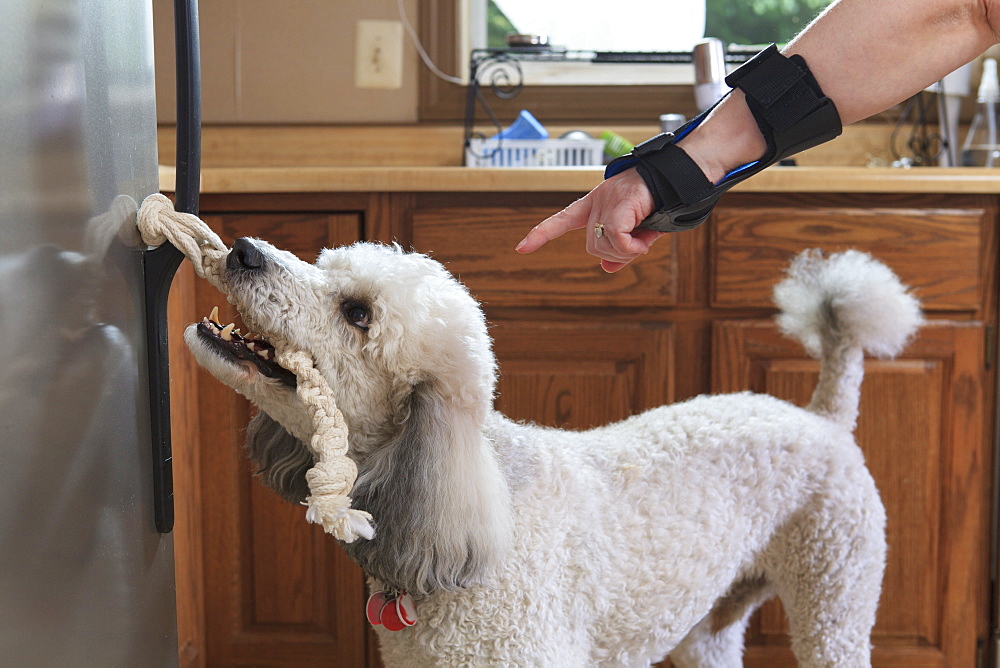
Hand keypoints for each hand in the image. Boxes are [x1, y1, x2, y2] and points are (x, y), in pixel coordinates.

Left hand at [514, 168, 661, 272]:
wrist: (676, 177)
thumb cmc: (658, 200)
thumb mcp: (636, 229)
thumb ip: (620, 249)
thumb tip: (606, 269)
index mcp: (596, 204)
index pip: (562, 219)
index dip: (542, 233)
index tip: (522, 248)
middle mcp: (597, 201)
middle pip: (593, 245)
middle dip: (617, 254)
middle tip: (640, 245)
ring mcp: (607, 201)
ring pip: (604, 245)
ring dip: (628, 250)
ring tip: (646, 238)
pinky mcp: (620, 204)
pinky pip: (617, 237)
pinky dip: (632, 247)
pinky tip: (646, 240)